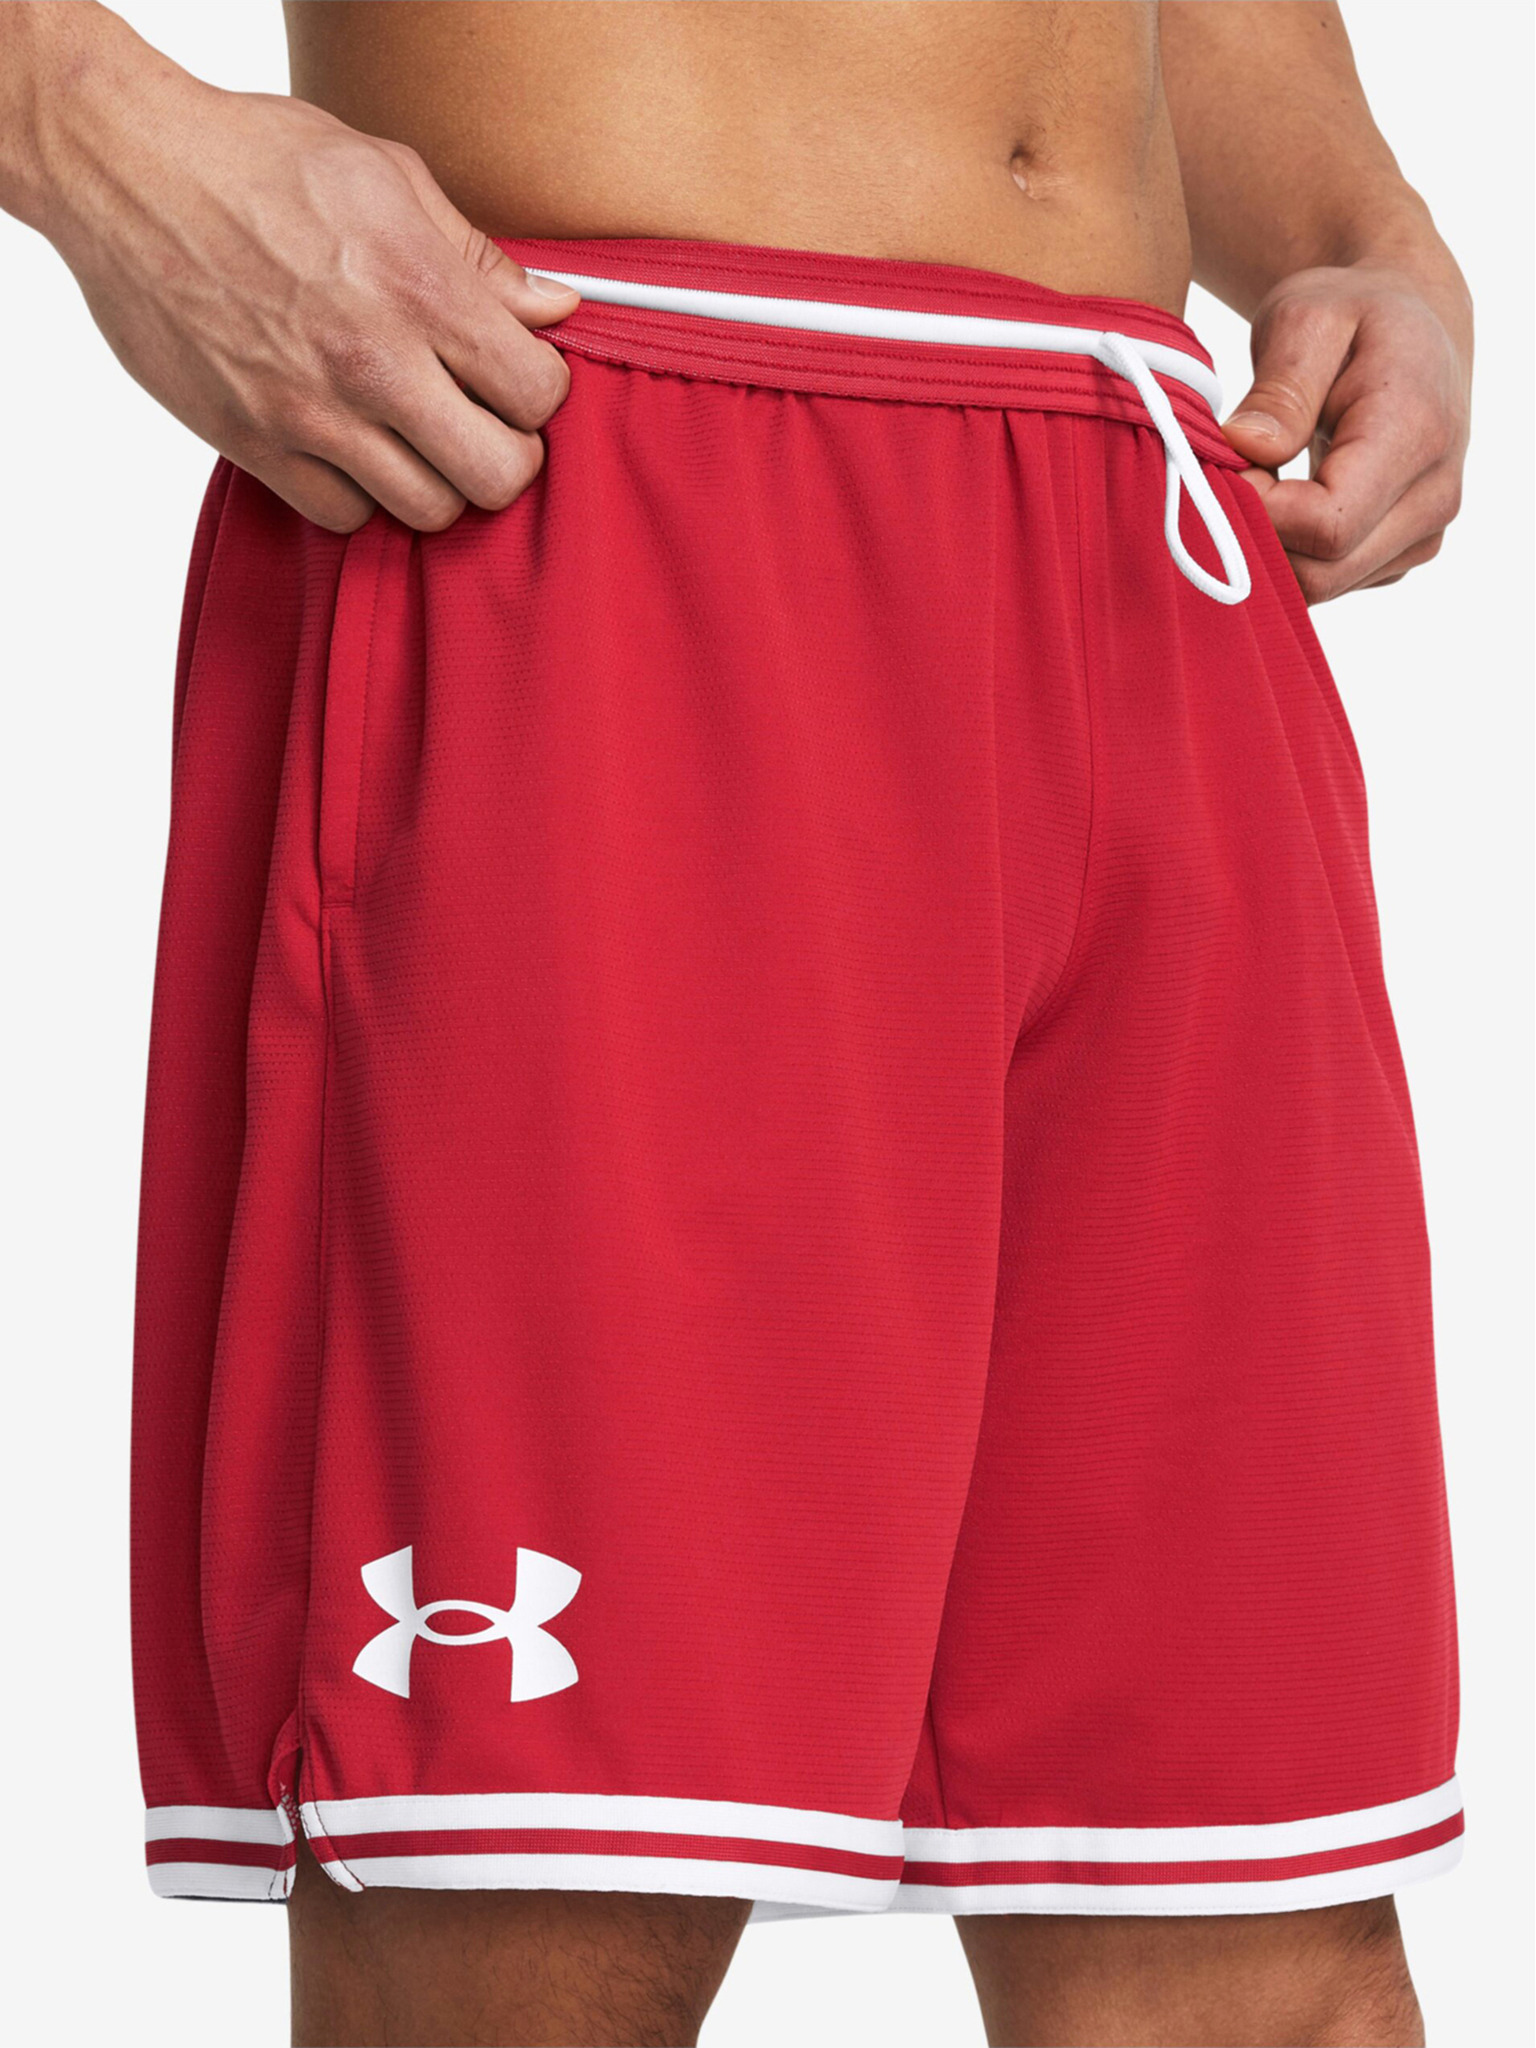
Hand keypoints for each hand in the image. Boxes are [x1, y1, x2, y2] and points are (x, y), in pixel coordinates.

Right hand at [32, 27, 578, 532]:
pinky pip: (342, 518)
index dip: (540, 394)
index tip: (516, 380)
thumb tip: (553, 309)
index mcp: (419, 289)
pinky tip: (352, 449)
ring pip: (426, 511)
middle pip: (496, 476)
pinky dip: (358, 497)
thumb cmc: (254, 160)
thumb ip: (477, 255)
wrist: (126, 173)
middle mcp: (372, 362)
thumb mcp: (386, 175)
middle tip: (481, 426)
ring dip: (434, 482)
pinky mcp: (253, 444)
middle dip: (504, 456)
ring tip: (414, 438)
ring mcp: (310, 413)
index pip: (536, 395)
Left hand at [1222, 260, 1471, 601]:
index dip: (1259, 512)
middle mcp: (1433, 499)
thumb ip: (1281, 388)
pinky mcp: (1398, 555)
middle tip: (1231, 476)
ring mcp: (1420, 536)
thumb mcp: (1310, 318)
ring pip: (1318, 587)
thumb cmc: (1355, 313)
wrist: (1411, 322)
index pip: (1327, 526)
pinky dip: (1288, 554)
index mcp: (1417, 436)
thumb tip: (1246, 449)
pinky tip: (1280, 501)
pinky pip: (1326, 582)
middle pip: (1320, 573)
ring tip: (1258, 479)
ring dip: (1268, 547)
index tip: (1227, 468)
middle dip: (1256, 536)